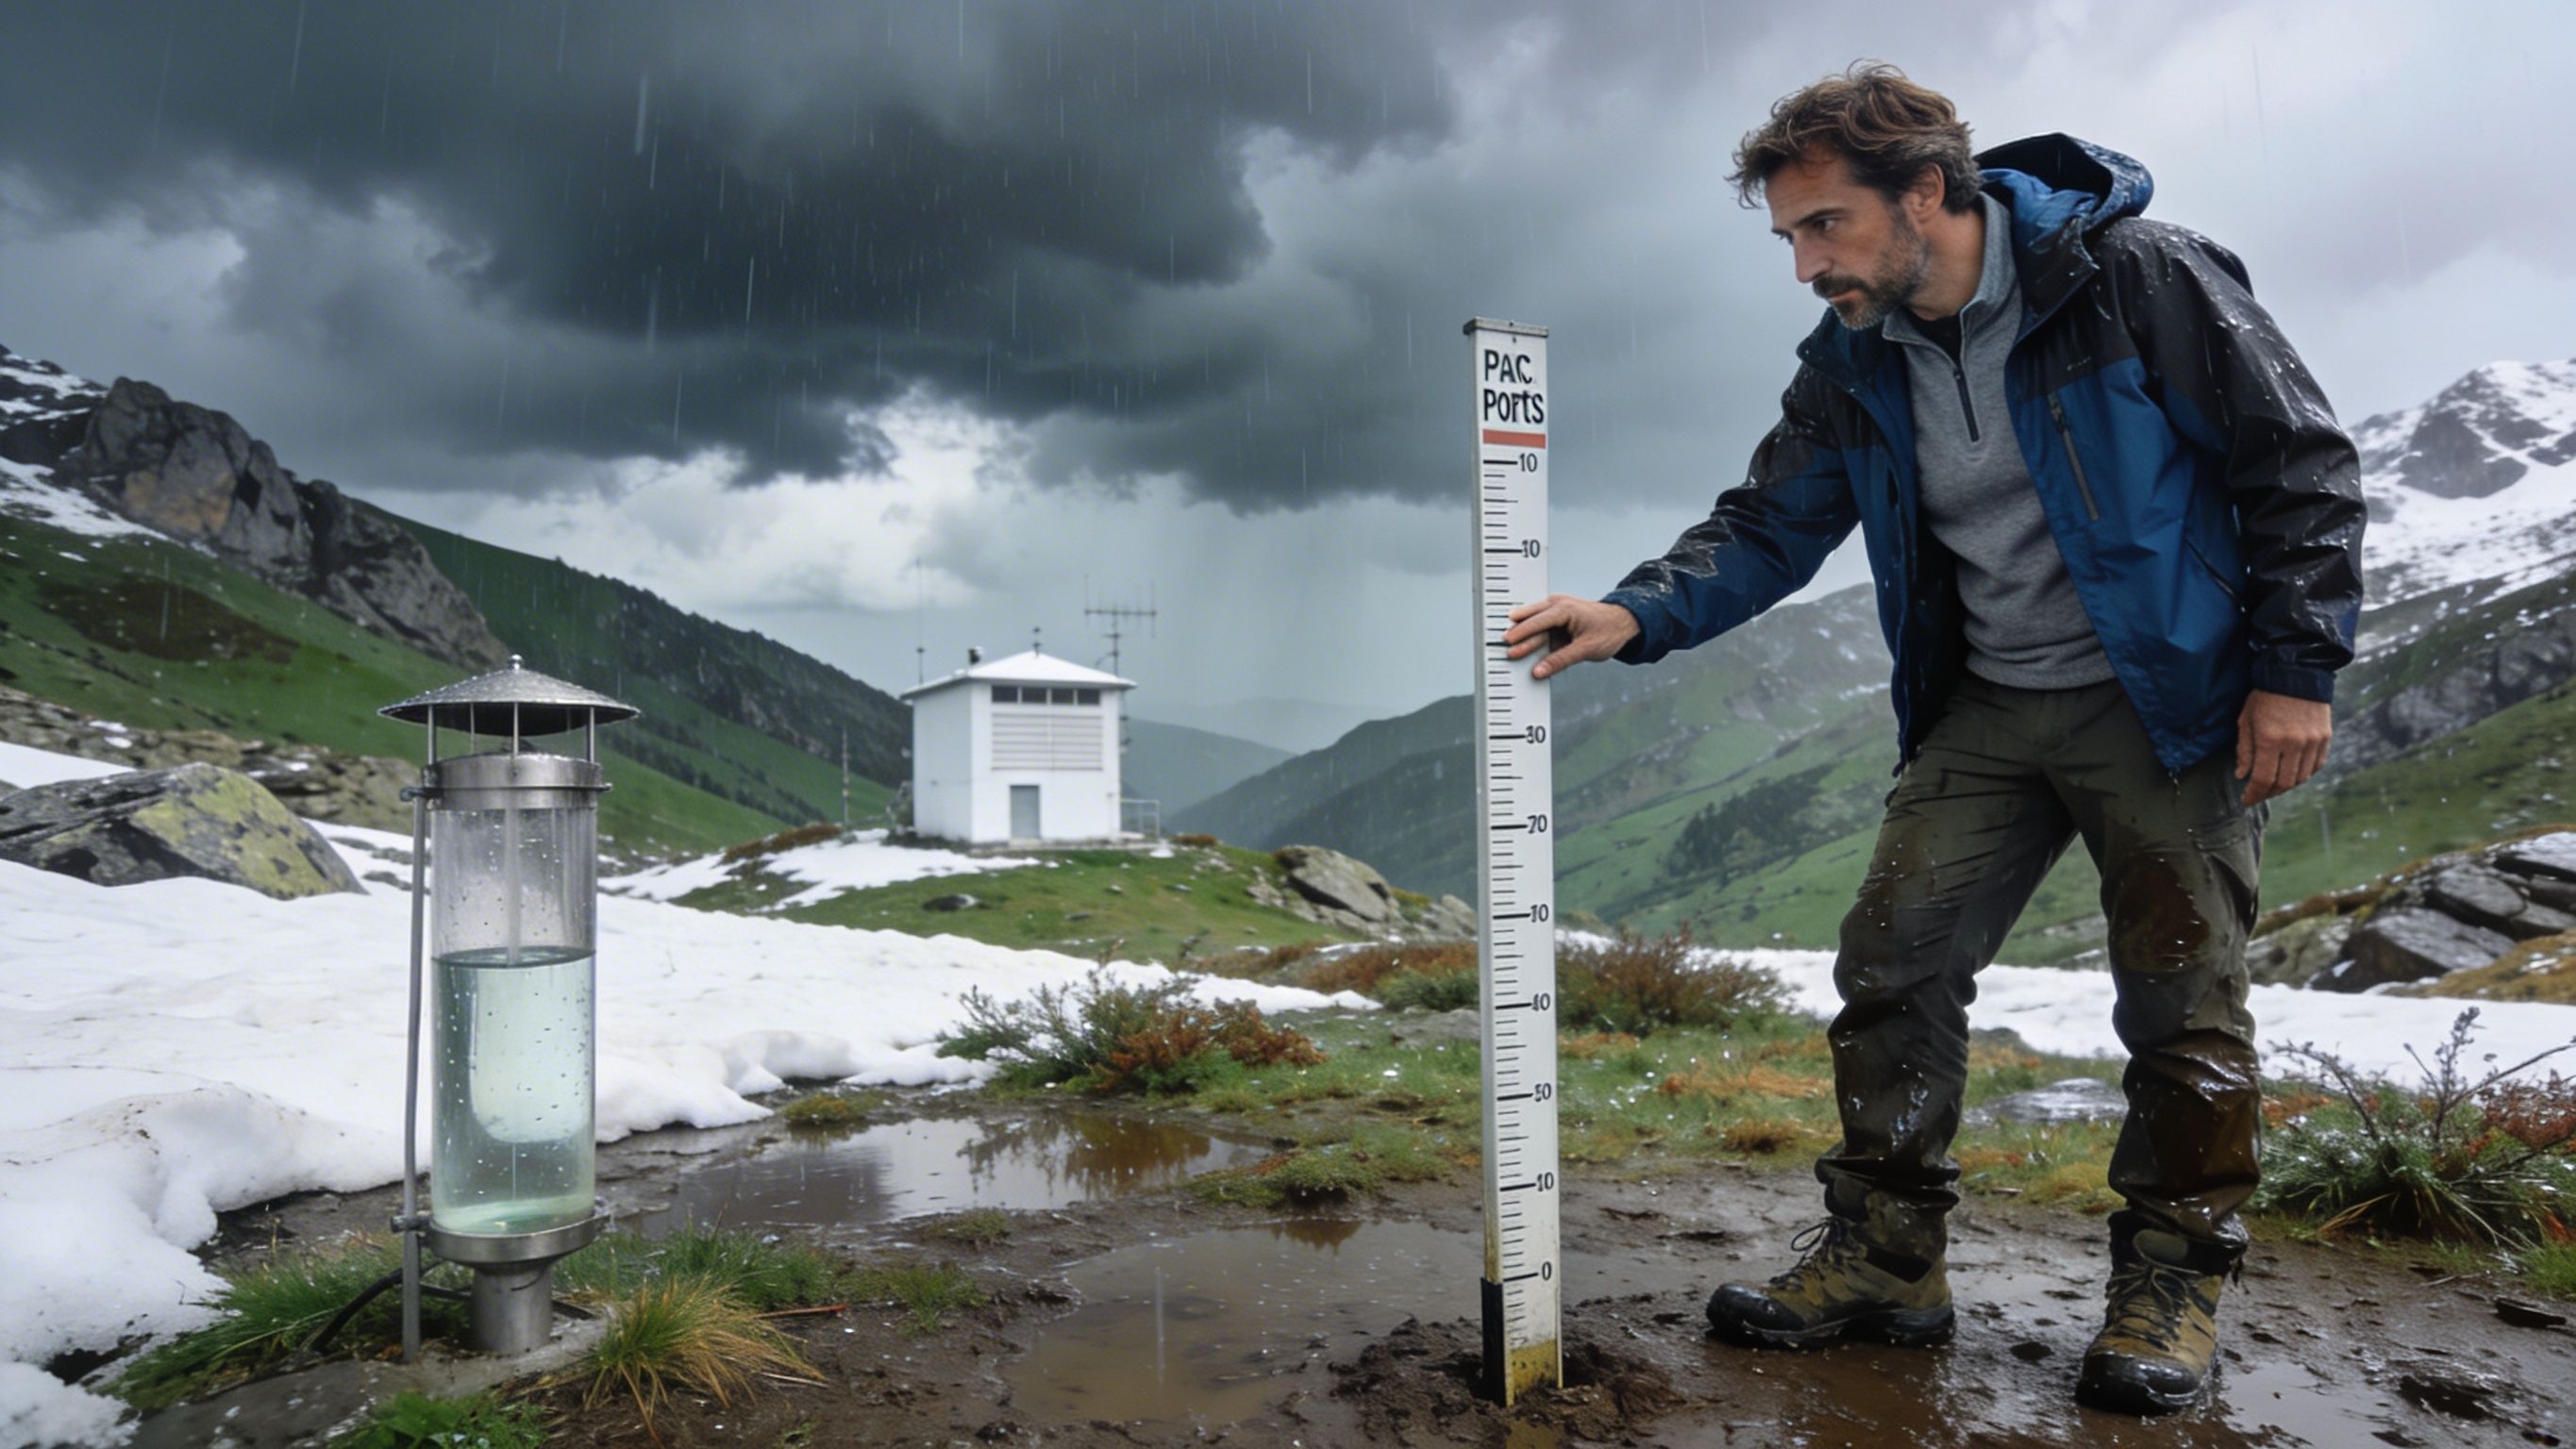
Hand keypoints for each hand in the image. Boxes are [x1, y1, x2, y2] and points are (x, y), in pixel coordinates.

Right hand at [1504, 595, 1639, 680]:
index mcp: (1564, 609)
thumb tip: (1538, 672)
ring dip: (1523, 634)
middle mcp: (1557, 606)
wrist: (1624, 622)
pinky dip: (1532, 634)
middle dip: (1517, 633)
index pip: (1537, 621)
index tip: (1508, 643)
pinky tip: (1522, 644)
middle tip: (1503, 645)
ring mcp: (1556, 611)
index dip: (1521, 633)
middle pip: (1531, 620)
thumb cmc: (1608, 632)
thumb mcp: (1586, 649)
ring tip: (1510, 646)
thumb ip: (1560, 661)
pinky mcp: (1557, 619)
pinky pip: (1540, 627)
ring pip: (1534, 623)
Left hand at [2235, 689, 2331, 804]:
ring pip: (2301, 777)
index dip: (2254, 794)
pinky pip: (2316, 766)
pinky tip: (2291, 773)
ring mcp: (2313, 741)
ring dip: (2286, 786)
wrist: (2297, 673)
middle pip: (2283, 783)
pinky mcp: (2325, 738)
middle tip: (2258, 794)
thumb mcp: (2246, 720)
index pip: (2262, 779)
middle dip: (2268, 793)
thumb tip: (2242, 776)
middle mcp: (2295, 743)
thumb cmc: (2265, 696)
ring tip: (2273, 784)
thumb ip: (2244, 750)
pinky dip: (2303, 774)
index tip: (2246, 800)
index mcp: (2270, 739)